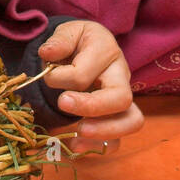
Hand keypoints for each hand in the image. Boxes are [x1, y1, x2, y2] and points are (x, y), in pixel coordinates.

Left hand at [38, 20, 141, 153]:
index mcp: (107, 51)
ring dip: (103, 132)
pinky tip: (76, 146)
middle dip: (91, 107)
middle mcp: (121, 76)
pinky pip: (118, 139)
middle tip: (63, 104)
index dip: (61, 77)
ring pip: (131, 121)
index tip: (48, 75)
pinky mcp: (117, 118)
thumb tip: (48, 53)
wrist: (87, 49)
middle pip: (121, 98)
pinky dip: (99, 147)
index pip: (85, 72)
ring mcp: (122, 99)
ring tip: (76, 137)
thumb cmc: (77, 42)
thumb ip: (59, 41)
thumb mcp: (67, 32)